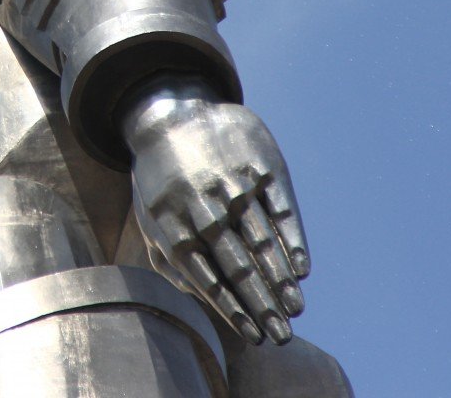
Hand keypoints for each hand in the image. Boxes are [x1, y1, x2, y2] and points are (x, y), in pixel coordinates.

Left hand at [120, 77, 308, 345]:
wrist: (172, 113)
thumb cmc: (161, 179)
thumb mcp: (150, 218)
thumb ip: (169, 260)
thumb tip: (198, 298)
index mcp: (175, 226)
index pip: (210, 280)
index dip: (234, 311)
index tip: (255, 336)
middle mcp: (205, 208)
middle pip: (240, 267)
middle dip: (263, 305)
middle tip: (282, 335)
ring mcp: (234, 185)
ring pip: (262, 242)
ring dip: (280, 279)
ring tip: (295, 308)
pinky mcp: (259, 165)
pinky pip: (280, 209)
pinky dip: (292, 240)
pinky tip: (301, 268)